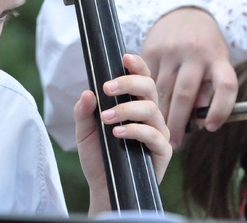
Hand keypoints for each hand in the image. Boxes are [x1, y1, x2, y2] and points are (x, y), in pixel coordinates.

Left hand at [74, 53, 171, 215]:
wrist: (104, 188)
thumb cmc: (99, 157)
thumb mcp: (85, 132)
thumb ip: (84, 112)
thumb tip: (87, 92)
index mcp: (135, 104)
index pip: (141, 78)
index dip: (137, 65)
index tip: (124, 57)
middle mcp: (150, 114)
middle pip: (149, 87)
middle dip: (129, 82)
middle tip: (107, 88)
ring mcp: (158, 132)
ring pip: (151, 109)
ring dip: (127, 109)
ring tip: (106, 118)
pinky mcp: (162, 151)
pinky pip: (154, 135)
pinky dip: (135, 131)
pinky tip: (118, 133)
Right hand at [142, 7, 237, 148]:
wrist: (184, 13)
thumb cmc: (205, 47)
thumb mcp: (216, 62)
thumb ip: (209, 91)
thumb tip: (200, 123)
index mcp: (218, 58)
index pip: (225, 86)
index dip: (220, 109)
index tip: (211, 128)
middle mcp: (196, 53)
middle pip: (185, 94)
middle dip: (178, 123)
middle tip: (173, 144)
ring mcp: (172, 51)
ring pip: (163, 90)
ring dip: (158, 115)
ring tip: (156, 132)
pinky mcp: (152, 49)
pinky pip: (147, 80)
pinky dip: (145, 98)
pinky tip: (142, 110)